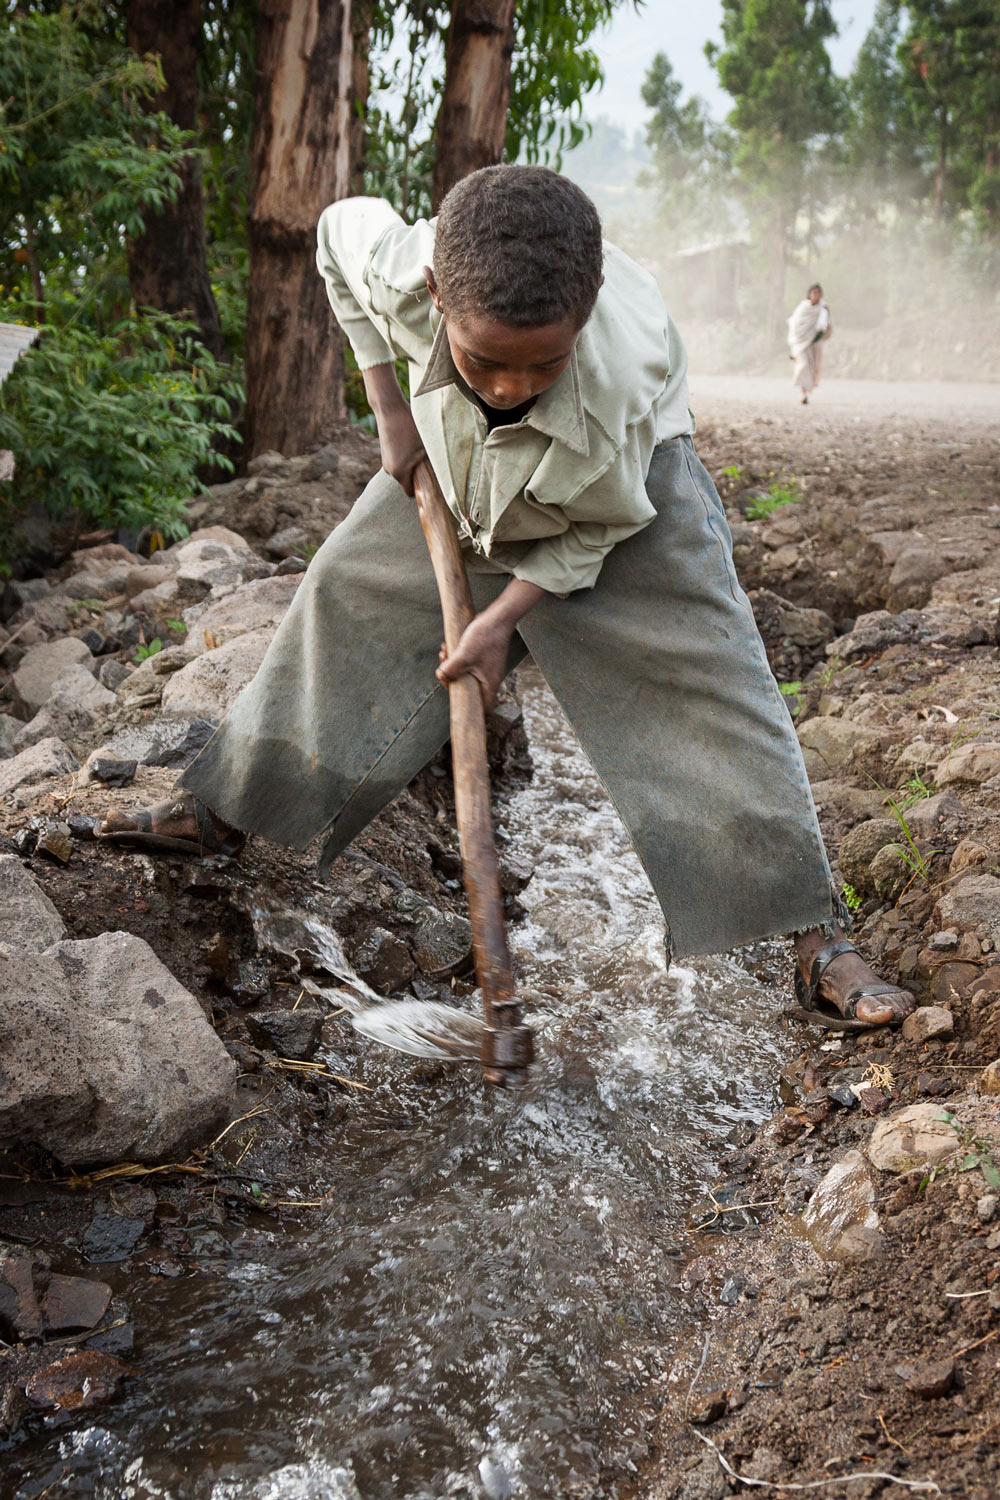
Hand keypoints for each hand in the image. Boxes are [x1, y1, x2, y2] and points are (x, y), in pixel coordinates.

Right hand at [362, 363, 425, 494]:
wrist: (389, 409)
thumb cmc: (410, 427)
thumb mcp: (426, 446)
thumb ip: (433, 463)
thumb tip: (447, 476)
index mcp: (400, 472)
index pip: (411, 493)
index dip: (421, 490)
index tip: (430, 484)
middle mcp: (390, 470)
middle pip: (407, 481)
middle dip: (417, 476)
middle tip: (427, 464)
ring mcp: (385, 462)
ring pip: (403, 471)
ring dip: (411, 465)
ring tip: (418, 451)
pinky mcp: (384, 453)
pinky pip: (398, 462)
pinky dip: (405, 457)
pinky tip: (410, 445)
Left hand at [436, 613, 512, 709]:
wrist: (498, 617)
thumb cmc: (486, 637)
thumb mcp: (464, 655)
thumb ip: (451, 669)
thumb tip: (441, 676)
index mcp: (490, 683)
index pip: (483, 706)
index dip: (467, 703)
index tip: (453, 688)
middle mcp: (491, 678)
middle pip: (469, 688)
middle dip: (453, 679)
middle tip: (443, 669)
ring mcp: (488, 667)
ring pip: (467, 674)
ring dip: (453, 666)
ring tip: (445, 654)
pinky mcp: (485, 657)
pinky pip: (469, 664)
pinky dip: (458, 658)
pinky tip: (450, 648)